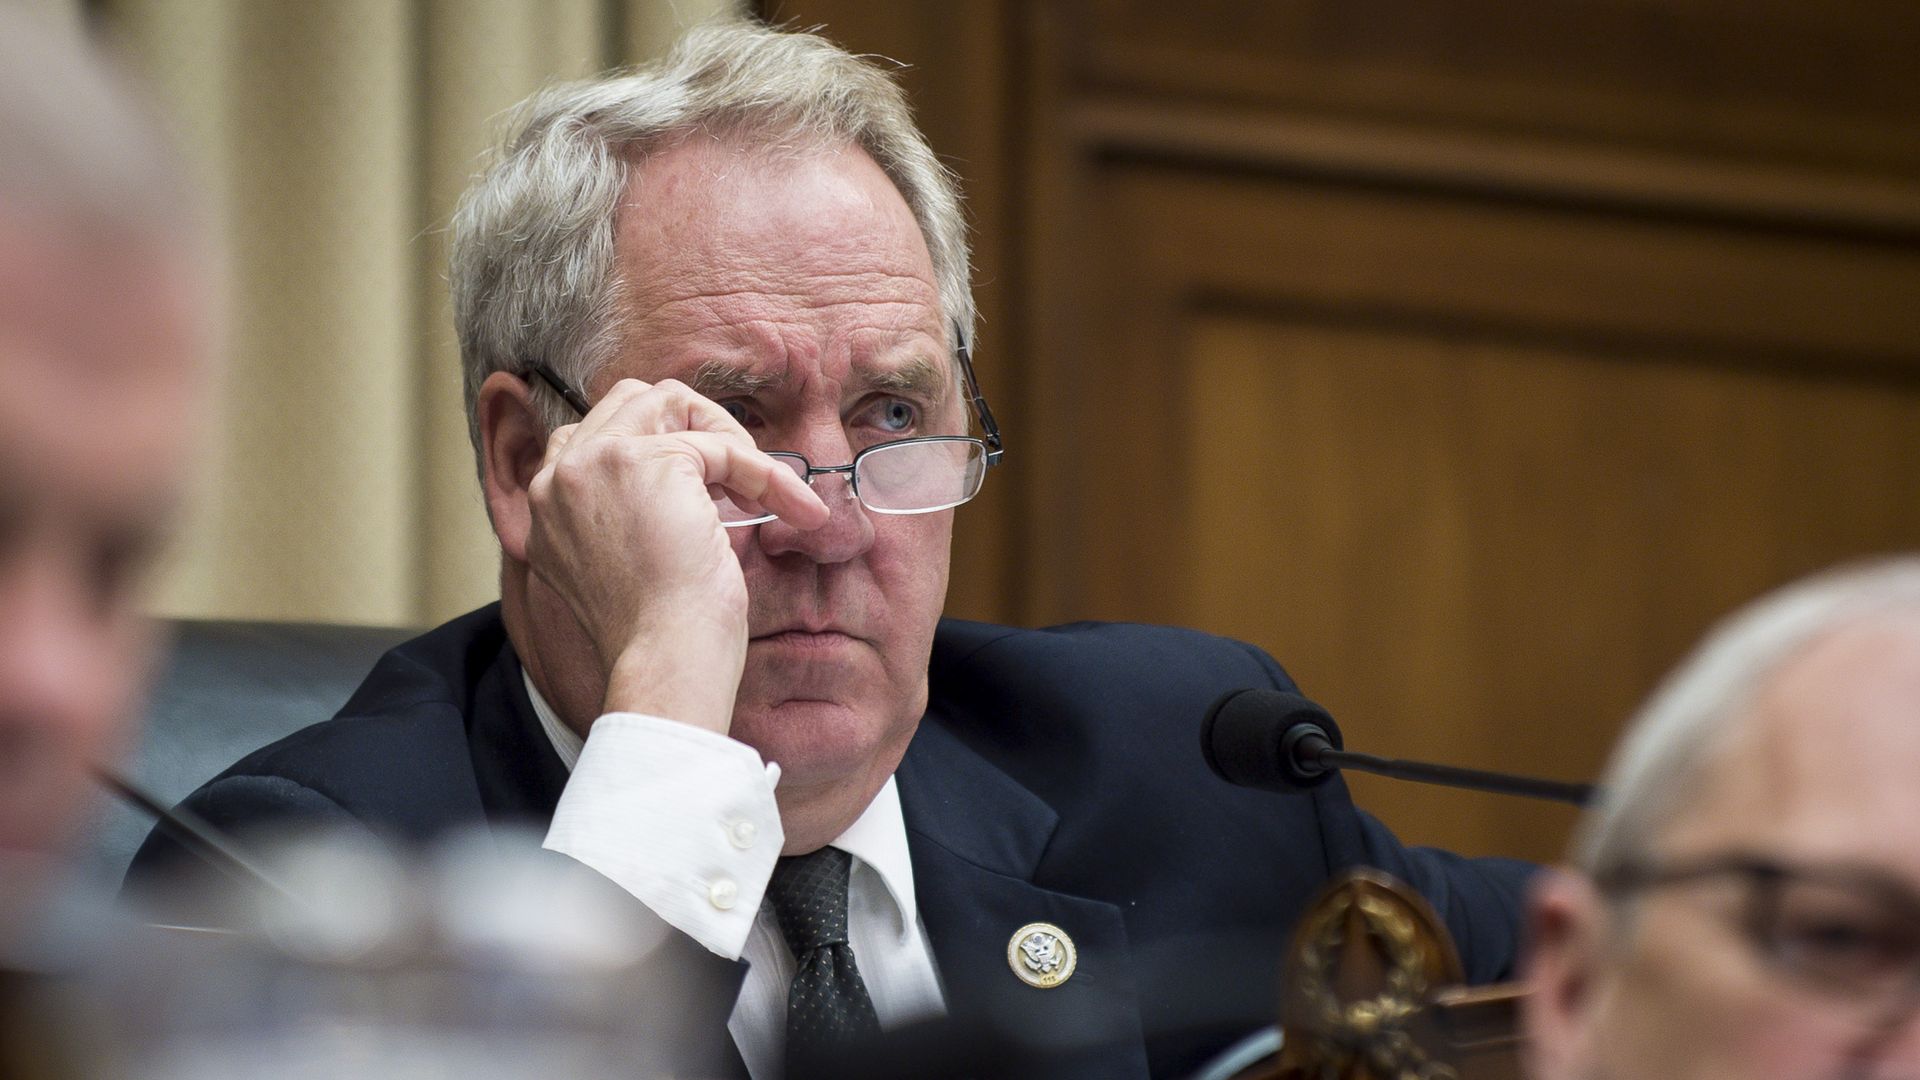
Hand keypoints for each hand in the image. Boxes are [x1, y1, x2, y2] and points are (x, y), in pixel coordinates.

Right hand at [523, 378, 827, 732]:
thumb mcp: (627, 564)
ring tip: (760, 490)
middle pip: (631, 403)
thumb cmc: (658, 637)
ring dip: (726, 438)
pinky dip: (764, 472)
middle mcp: (557, 477)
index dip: (658, 451)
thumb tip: (692, 483)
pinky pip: (722, 446)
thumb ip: (628, 515)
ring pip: (670, 401)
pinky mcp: (647, 462)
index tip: (705, 496)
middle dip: (692, 431)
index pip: (594, 437)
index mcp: (545, 508)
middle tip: (736, 484)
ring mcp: (595, 463)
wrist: (665, 666)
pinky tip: (792, 507)